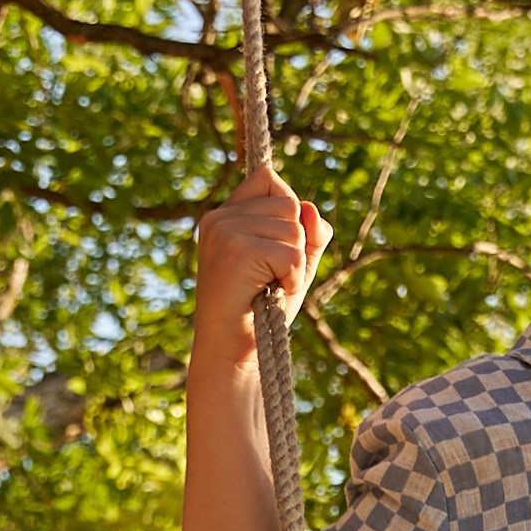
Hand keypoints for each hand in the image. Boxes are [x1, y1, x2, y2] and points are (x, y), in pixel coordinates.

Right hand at [194, 164, 330, 349]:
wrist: (234, 351)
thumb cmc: (261, 311)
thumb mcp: (292, 265)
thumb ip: (309, 234)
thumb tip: (310, 207)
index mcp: (225, 215)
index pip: (268, 180)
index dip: (289, 210)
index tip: (278, 248)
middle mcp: (220, 217)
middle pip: (289, 204)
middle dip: (295, 246)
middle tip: (272, 277)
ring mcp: (225, 230)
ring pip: (294, 229)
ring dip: (294, 266)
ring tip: (269, 287)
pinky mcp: (236, 249)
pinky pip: (291, 253)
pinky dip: (292, 279)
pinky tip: (271, 293)